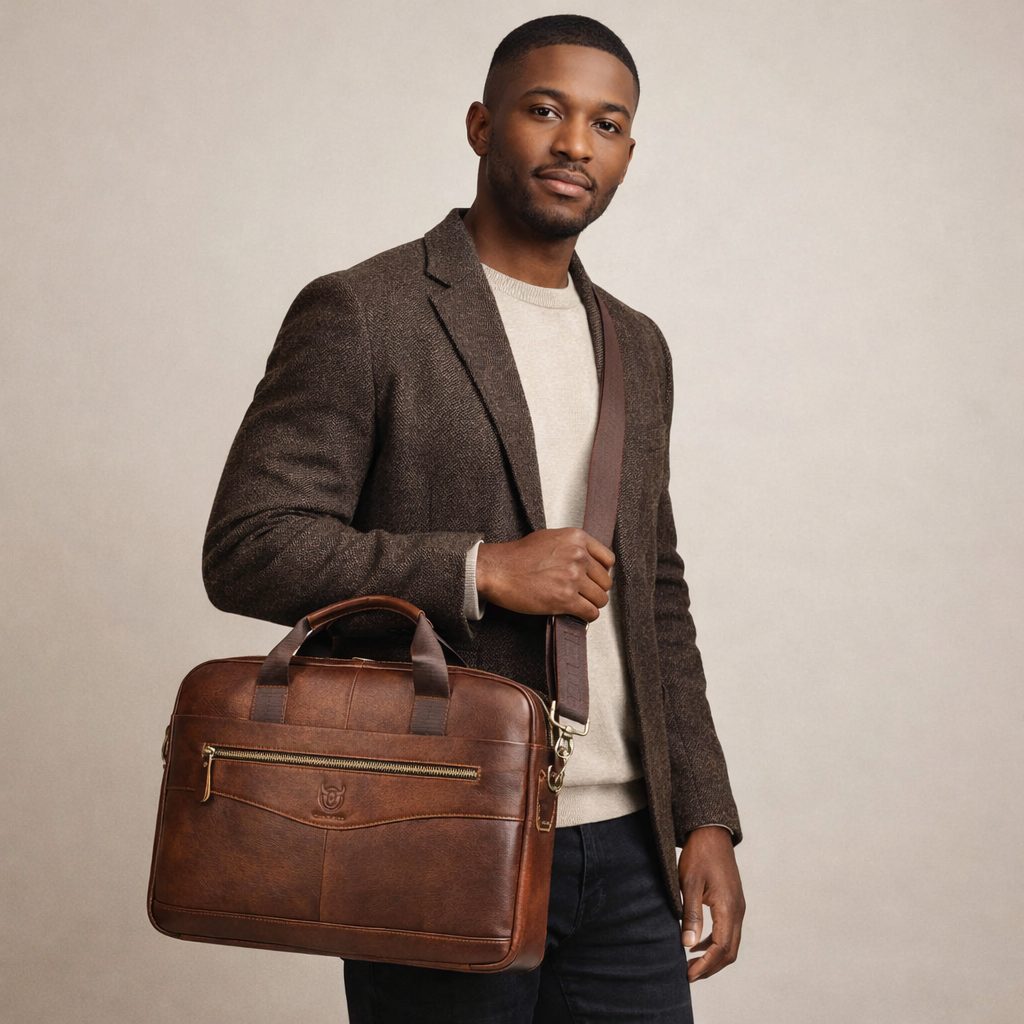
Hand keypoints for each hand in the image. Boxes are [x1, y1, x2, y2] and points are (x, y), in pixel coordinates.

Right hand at [475, 528, 614, 620]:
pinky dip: (586, 616)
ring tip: (579, 603)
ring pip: (601, 598)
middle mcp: (578, 556)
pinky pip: (591, 613)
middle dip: (595, 589)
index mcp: (576, 538)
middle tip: (583, 593)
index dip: (601, 572)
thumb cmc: (517, 556)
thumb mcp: (549, 538)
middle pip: (605, 581)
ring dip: (591, 603)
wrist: (498, 570)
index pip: (608, 559)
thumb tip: (587, 559)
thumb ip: (572, 546)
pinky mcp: (565, 599)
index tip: (594, 578)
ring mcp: (573, 578)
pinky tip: (577, 613)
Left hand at [678, 825, 744, 981]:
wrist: (711, 833)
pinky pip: (728, 931)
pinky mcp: (733, 902)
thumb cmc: (699, 855)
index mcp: (729, 908)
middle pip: (730, 951)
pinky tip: (697, 943)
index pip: (721, 948)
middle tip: (689, 975)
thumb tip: (687, 944)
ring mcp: (738, 906)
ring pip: (731, 943)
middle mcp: (738, 910)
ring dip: (713, 957)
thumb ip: (691, 914)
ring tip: (691, 963)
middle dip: (711, 967)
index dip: (705, 965)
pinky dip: (715, 943)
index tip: (688, 975)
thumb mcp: (690, 883)